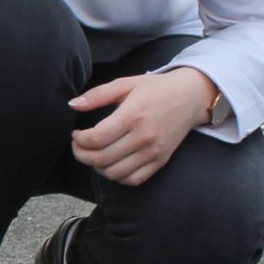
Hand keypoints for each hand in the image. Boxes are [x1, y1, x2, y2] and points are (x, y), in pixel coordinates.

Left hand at [69, 68, 214, 185]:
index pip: (97, 139)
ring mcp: (153, 152)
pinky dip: (117, 176)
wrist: (191, 97)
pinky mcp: (160, 161)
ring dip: (97, 167)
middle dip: (82, 155)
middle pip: (102, 159)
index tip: (76, 134)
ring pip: (114, 173)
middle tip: (78, 147)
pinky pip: (133, 180)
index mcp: (133, 115)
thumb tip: (72, 104)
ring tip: (94, 154)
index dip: (79, 140)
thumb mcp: (125, 84)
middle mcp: (144, 137)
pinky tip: (111, 164)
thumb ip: (97, 95)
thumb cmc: (156, 89)